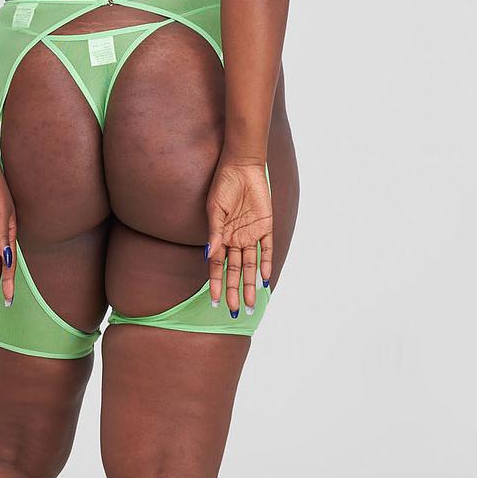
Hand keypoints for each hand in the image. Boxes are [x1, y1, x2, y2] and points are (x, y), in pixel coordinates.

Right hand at [205, 156, 272, 313]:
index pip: (218, 266)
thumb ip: (215, 231)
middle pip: (235, 270)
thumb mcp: (215, 208)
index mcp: (221, 235)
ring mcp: (251, 234)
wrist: (242, 166)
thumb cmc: (224, 184)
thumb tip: (210, 253)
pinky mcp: (266, 226)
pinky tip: (264, 279)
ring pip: (250, 265)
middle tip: (233, 311)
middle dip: (234, 291)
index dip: (216, 283)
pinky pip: (267, 249)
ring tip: (249, 303)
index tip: (214, 301)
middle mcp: (236, 238)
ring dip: (249, 284)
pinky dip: (266, 263)